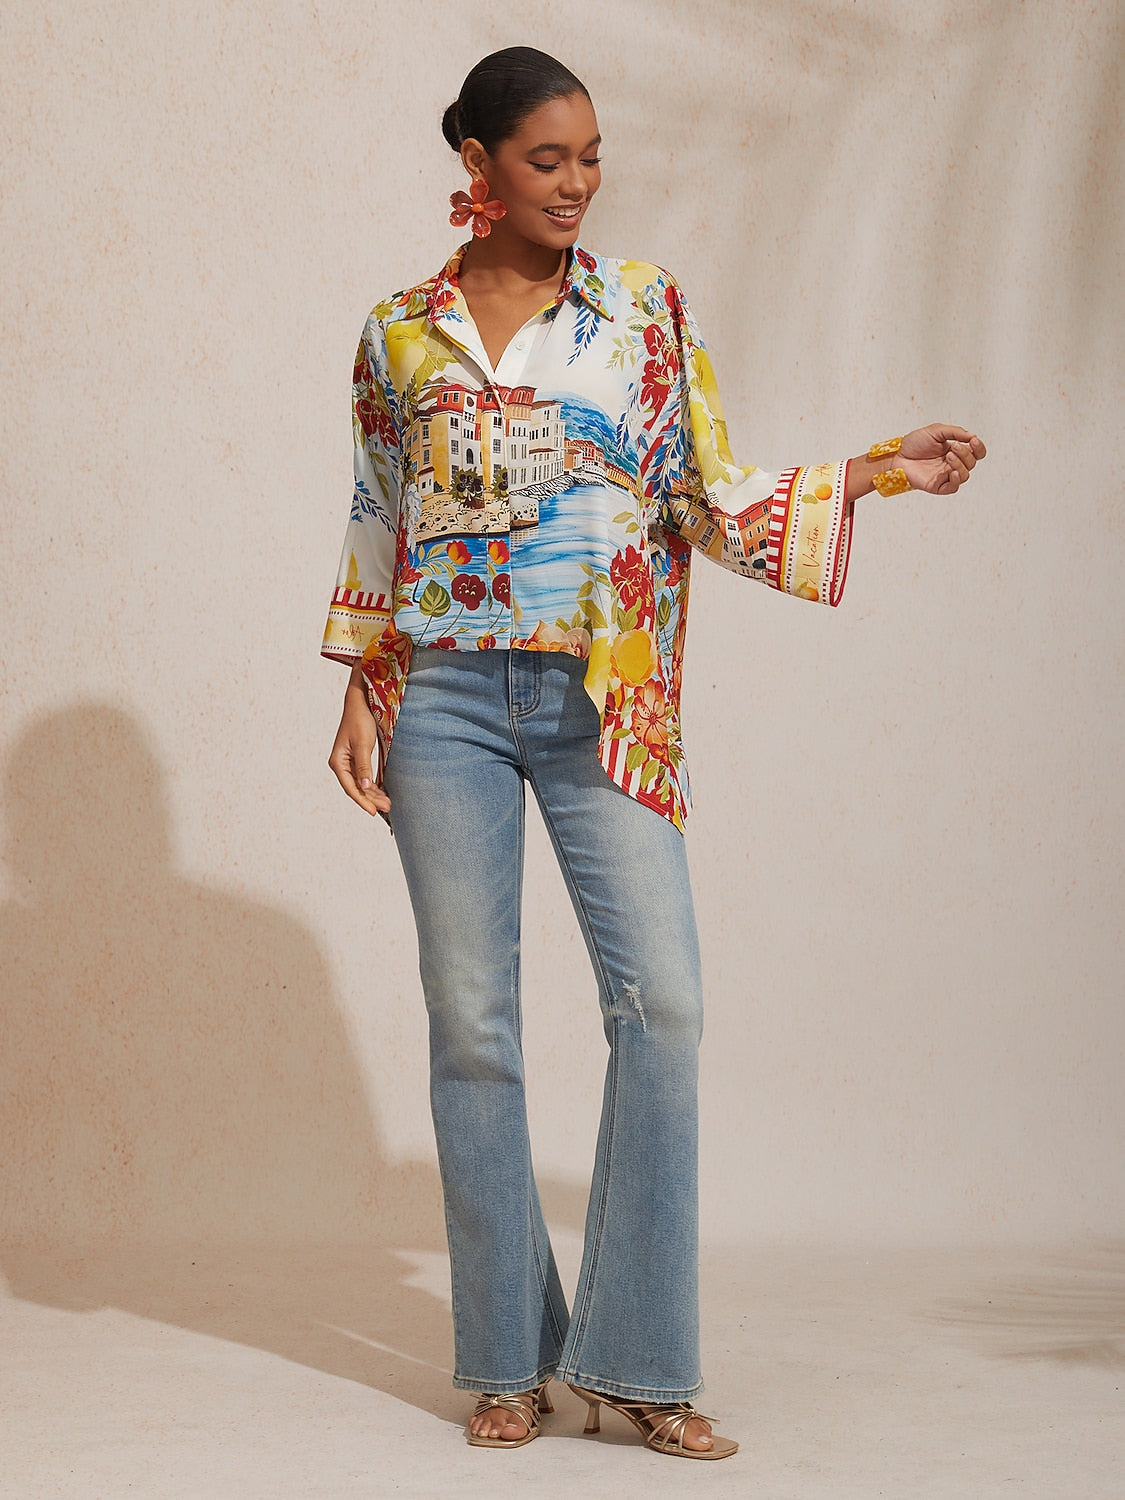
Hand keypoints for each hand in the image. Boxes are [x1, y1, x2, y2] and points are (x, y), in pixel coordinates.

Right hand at [328, 672, 389, 816]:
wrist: (360, 703)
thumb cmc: (360, 720)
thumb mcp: (363, 744)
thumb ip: (364, 766)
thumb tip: (365, 787)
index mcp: (338, 762)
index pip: (351, 788)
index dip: (362, 801)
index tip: (374, 812)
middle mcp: (341, 764)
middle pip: (356, 788)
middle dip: (371, 799)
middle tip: (388, 808)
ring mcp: (348, 762)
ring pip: (360, 784)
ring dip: (373, 794)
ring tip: (388, 803)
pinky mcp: (356, 759)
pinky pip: (364, 777)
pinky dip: (373, 785)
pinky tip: (382, 792)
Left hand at [899, 424, 986, 494]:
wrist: (897, 455)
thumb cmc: (914, 443)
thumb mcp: (936, 431)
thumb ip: (955, 432)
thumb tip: (972, 436)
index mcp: (954, 450)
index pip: (976, 453)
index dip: (979, 448)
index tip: (974, 440)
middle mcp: (952, 464)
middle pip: (972, 463)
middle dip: (966, 454)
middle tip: (953, 447)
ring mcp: (945, 476)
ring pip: (964, 475)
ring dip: (960, 464)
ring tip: (948, 456)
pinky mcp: (937, 486)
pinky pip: (953, 487)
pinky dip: (956, 480)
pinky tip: (952, 471)